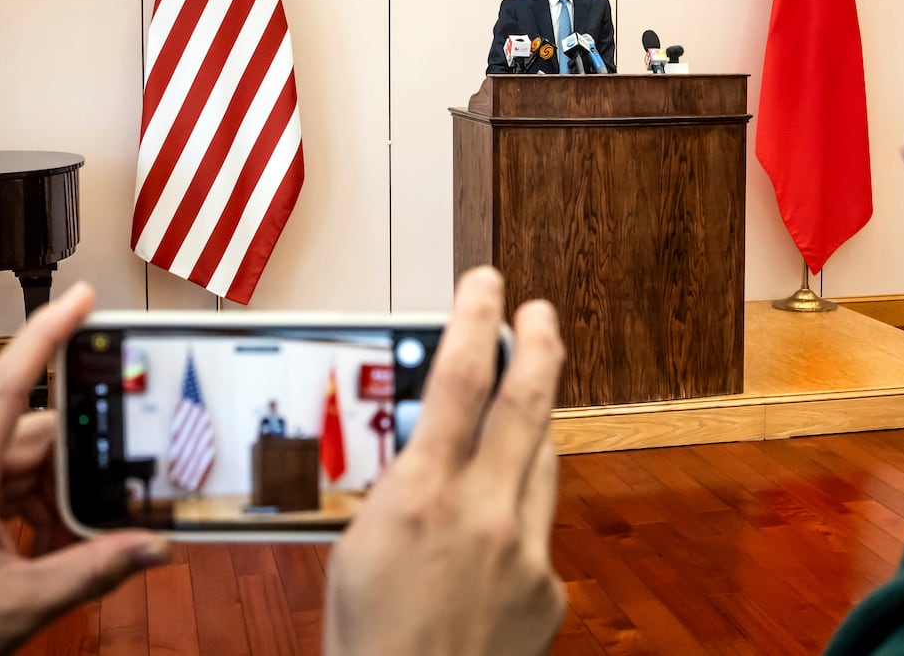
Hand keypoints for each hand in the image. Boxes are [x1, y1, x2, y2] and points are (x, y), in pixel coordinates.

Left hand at [0, 284, 169, 655]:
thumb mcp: (20, 606)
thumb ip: (94, 569)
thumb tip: (153, 546)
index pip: (3, 387)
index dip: (45, 336)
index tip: (80, 298)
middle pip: (30, 436)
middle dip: (78, 466)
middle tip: (119, 496)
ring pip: (20, 462)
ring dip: (56, 496)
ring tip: (76, 542)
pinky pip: (0, 483)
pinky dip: (33, 507)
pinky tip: (49, 543)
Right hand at [324, 267, 566, 655]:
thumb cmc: (365, 640)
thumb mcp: (355, 545)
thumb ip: (397, 484)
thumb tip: (425, 440)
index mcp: (420, 496)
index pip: (457, 379)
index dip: (474, 319)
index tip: (486, 284)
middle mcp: (482, 514)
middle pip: (527, 401)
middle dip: (537, 344)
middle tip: (537, 313)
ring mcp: (523, 551)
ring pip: (540, 459)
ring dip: (530, 426)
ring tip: (518, 403)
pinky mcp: (547, 588)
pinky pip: (538, 526)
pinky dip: (516, 515)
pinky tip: (490, 532)